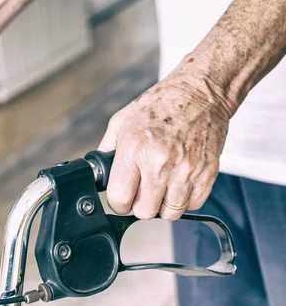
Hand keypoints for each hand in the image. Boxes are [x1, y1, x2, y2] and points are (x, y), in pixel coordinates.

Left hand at [98, 63, 232, 219]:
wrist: (201, 92)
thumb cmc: (162, 104)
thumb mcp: (122, 121)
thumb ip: (107, 150)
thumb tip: (98, 173)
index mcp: (135, 149)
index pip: (119, 199)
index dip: (119, 201)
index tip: (123, 196)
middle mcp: (160, 162)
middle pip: (144, 211)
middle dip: (141, 204)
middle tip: (144, 190)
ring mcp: (185, 170)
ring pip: (169, 213)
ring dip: (164, 204)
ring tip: (163, 186)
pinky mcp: (206, 173)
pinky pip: (192, 205)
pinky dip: (185, 199)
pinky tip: (180, 182)